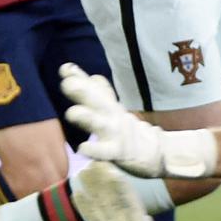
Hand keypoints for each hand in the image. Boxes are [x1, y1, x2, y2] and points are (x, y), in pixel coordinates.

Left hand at [60, 63, 175, 176]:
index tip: (65, 68)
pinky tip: (83, 148)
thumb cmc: (126, 129)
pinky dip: (94, 150)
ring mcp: (116, 133)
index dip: (80, 78)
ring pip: (99, 123)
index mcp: (110, 105)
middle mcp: (113, 115)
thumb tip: (90, 76)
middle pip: (98, 100)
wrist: (156, 152)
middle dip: (83, 91)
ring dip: (86, 117)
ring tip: (71, 113)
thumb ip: (101, 93)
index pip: (95, 87)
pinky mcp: (119, 152)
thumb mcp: (115, 109)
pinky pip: (105, 151)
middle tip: (67, 83)